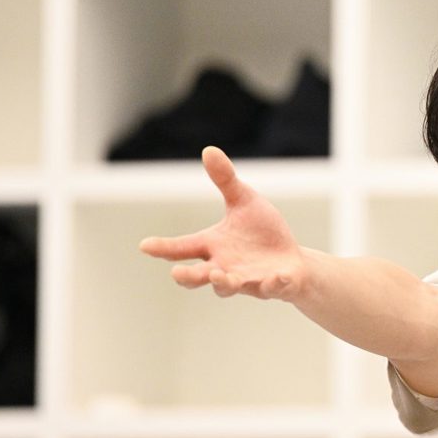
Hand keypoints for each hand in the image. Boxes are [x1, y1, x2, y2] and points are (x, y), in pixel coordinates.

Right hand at [137, 147, 309, 300]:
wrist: (293, 262)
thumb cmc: (262, 232)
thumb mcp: (245, 201)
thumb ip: (226, 181)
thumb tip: (208, 150)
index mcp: (213, 246)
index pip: (183, 248)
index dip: (163, 248)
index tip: (145, 245)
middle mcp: (224, 267)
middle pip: (199, 277)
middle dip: (189, 277)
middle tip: (176, 274)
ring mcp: (247, 280)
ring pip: (228, 288)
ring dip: (224, 283)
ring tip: (220, 276)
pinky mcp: (272, 286)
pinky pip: (271, 287)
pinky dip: (273, 283)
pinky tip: (277, 276)